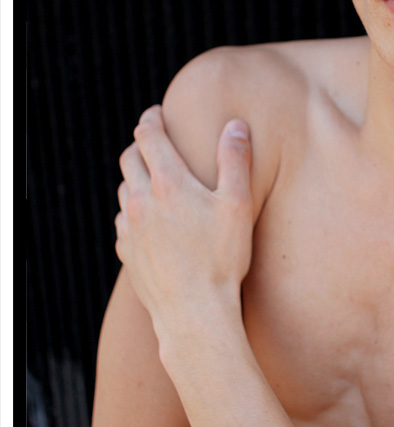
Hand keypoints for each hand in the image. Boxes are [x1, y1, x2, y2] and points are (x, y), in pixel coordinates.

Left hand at [114, 105, 253, 336]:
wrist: (193, 312)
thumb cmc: (221, 259)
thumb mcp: (237, 205)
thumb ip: (235, 160)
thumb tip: (235, 125)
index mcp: (168, 183)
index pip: (148, 136)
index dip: (152, 119)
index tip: (157, 114)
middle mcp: (141, 201)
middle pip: (130, 159)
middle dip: (141, 145)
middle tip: (156, 143)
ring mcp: (129, 228)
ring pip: (124, 190)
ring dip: (137, 179)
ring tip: (156, 181)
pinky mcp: (126, 251)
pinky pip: (123, 221)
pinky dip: (135, 211)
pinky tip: (152, 220)